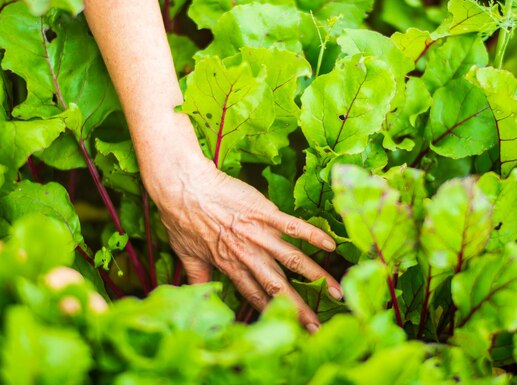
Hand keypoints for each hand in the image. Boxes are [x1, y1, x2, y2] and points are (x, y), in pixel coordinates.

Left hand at [151, 159, 341, 331]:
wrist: (181, 186)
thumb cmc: (180, 219)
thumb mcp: (187, 255)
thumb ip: (198, 278)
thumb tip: (200, 299)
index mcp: (230, 266)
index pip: (256, 297)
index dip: (274, 315)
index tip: (290, 329)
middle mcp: (247, 255)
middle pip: (278, 286)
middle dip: (299, 308)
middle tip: (318, 326)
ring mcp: (257, 233)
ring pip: (291, 260)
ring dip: (315, 277)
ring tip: (336, 291)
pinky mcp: (263, 212)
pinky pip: (292, 225)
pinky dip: (312, 234)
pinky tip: (330, 244)